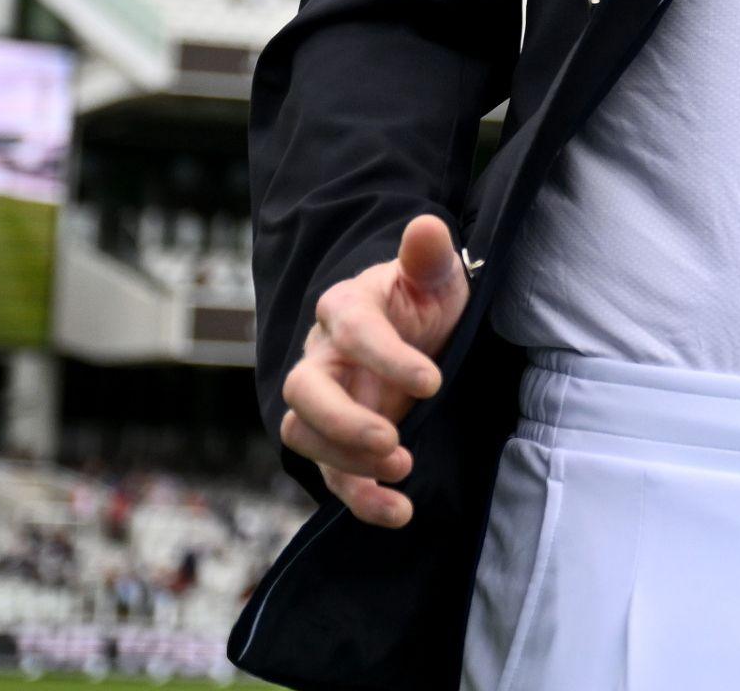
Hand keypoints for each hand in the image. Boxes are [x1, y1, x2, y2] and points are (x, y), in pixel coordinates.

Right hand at [276, 213, 466, 526]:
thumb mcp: (436, 276)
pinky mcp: (337, 442)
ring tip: (403, 470)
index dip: (387, 357)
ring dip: (348, 462)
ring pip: (305, 437)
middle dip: (341, 422)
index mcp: (346, 309)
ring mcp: (325, 404)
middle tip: (393, 441)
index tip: (434, 381)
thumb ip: (429, 256)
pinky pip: (331, 476)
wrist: (418, 334)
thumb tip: (427, 227)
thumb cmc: (423, 301)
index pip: (353, 330)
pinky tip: (399, 512)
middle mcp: (323, 357)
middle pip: (302, 392)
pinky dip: (360, 499)